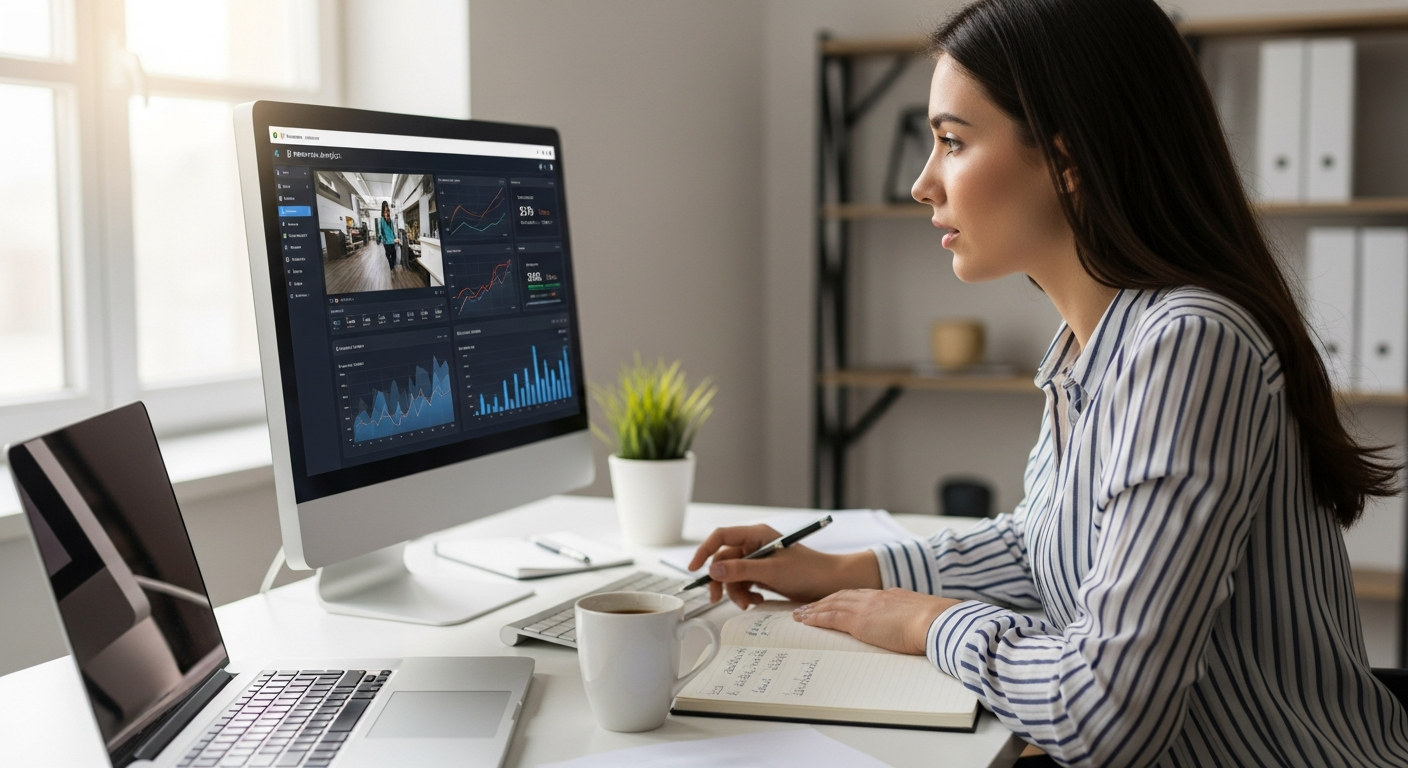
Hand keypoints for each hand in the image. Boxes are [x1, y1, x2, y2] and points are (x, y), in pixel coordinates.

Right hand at [689, 525, 881, 607]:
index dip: (704, 550)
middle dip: (722, 580)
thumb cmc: (808, 570)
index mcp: (756, 534)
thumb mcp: (772, 571)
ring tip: (749, 603)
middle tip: (718, 598)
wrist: (831, 583)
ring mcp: (758, 561)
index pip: (721, 537)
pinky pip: (744, 584)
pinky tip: (757, 601)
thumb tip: (713, 570)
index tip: (694, 568)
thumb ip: (741, 570)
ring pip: (732, 576)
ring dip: (736, 592)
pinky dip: (746, 595)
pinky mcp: (763, 575)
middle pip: (723, 560)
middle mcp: (755, 545)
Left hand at [793, 588, 961, 654]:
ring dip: (814, 608)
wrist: (937, 622)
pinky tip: (805, 619)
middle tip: (808, 606)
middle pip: (842, 596)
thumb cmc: (939, 625)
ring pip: (832, 604)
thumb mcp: (925, 617)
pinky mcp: (859, 621)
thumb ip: (915, 620)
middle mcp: (876, 597)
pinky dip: (815, 617)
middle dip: (824, 600)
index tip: (835, 601)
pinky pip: (830, 617)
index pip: (862, 595)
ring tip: (800, 613)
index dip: (845, 598)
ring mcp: (866, 607)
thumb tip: (918, 628)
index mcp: (892, 596)